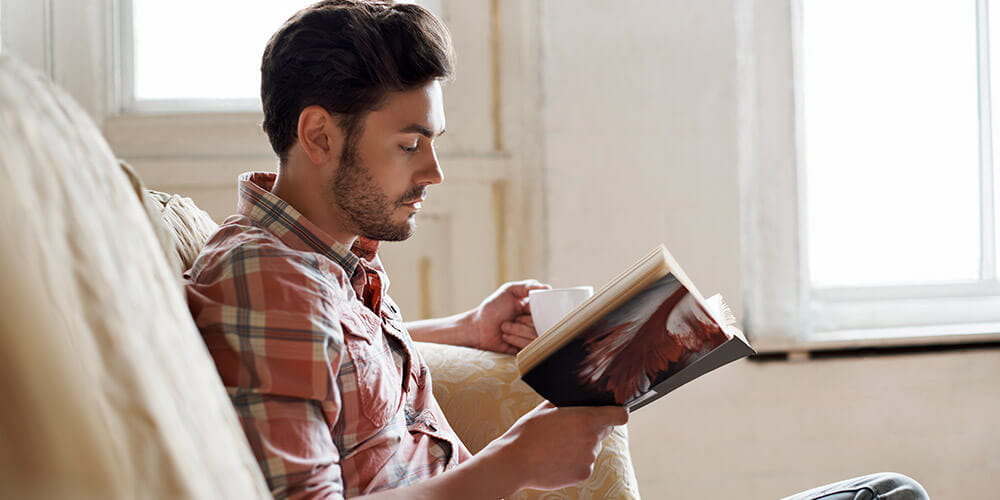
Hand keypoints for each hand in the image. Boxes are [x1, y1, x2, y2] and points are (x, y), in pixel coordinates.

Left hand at [468, 280, 549, 353]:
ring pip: (536, 335)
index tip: (524, 308)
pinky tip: (505, 336)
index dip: (537, 310)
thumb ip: (527, 286)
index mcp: (534, 308)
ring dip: (517, 330)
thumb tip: (547, 287)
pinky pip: (530, 347)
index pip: (548, 309)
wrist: (478, 328)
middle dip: (523, 321)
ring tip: (505, 327)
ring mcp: (530, 336)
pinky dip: (515, 340)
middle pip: (543, 324)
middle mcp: (535, 322)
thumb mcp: (509, 290)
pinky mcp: (525, 349)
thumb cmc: (492, 308)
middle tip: (512, 318)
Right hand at [483, 402, 628, 491]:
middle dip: (593, 427)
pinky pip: (585, 464)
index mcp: (586, 419)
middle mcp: (592, 440)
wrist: (515, 462)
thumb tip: (579, 399)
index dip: (617, 412)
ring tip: (558, 445)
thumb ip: (568, 403)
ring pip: (593, 448)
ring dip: (582, 445)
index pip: (620, 416)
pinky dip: (576, 461)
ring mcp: (589, 459)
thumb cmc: (528, 432)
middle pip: (604, 430)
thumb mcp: (546, 408)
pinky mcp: (583, 475)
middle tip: (571, 428)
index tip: (612, 412)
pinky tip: (557, 458)